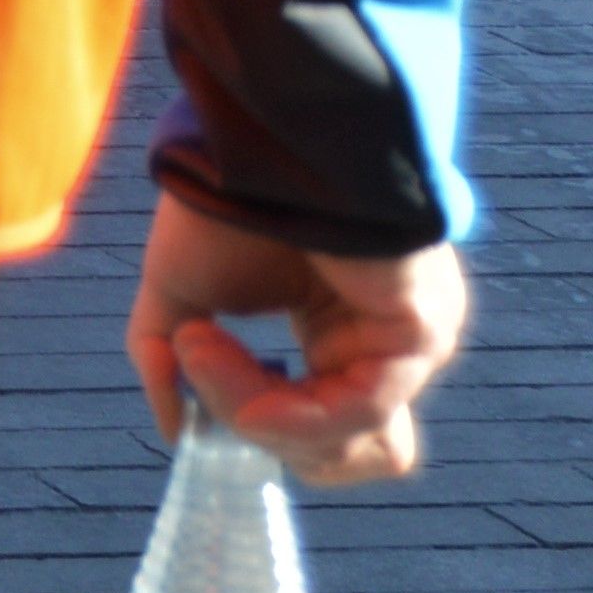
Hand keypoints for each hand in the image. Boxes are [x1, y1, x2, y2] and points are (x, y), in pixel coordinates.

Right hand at [122, 191, 469, 485]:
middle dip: (265, 438)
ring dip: (263, 422)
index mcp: (339, 338)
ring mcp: (408, 344)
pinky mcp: (421, 331)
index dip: (257, 430)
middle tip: (201, 377)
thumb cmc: (225, 196)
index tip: (191, 384)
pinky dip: (278, 402)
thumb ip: (171, 365)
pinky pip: (359, 408)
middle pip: (349, 458)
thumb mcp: (180, 295)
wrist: (250, 133)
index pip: (324, 436)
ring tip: (200, 352)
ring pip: (358, 447)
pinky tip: (211, 347)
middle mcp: (382, 349)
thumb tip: (176, 429)